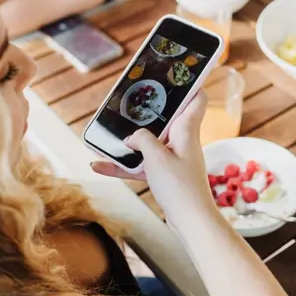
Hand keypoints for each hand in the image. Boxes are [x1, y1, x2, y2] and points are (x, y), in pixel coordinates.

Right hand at [91, 92, 214, 220]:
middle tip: (132, 98)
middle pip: (167, 118)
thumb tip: (132, 137)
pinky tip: (98, 165)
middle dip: (150, 110)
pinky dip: (123, 166)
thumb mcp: (156, 156)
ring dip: (130, 141)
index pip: (196, 100)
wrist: (190, 221)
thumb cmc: (180, 186)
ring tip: (108, 133)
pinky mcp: (165, 176)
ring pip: (150, 143)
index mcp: (186, 130)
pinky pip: (141, 166)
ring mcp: (173, 159)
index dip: (191, 85)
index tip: (179, 74)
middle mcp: (182, 141)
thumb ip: (142, 139)